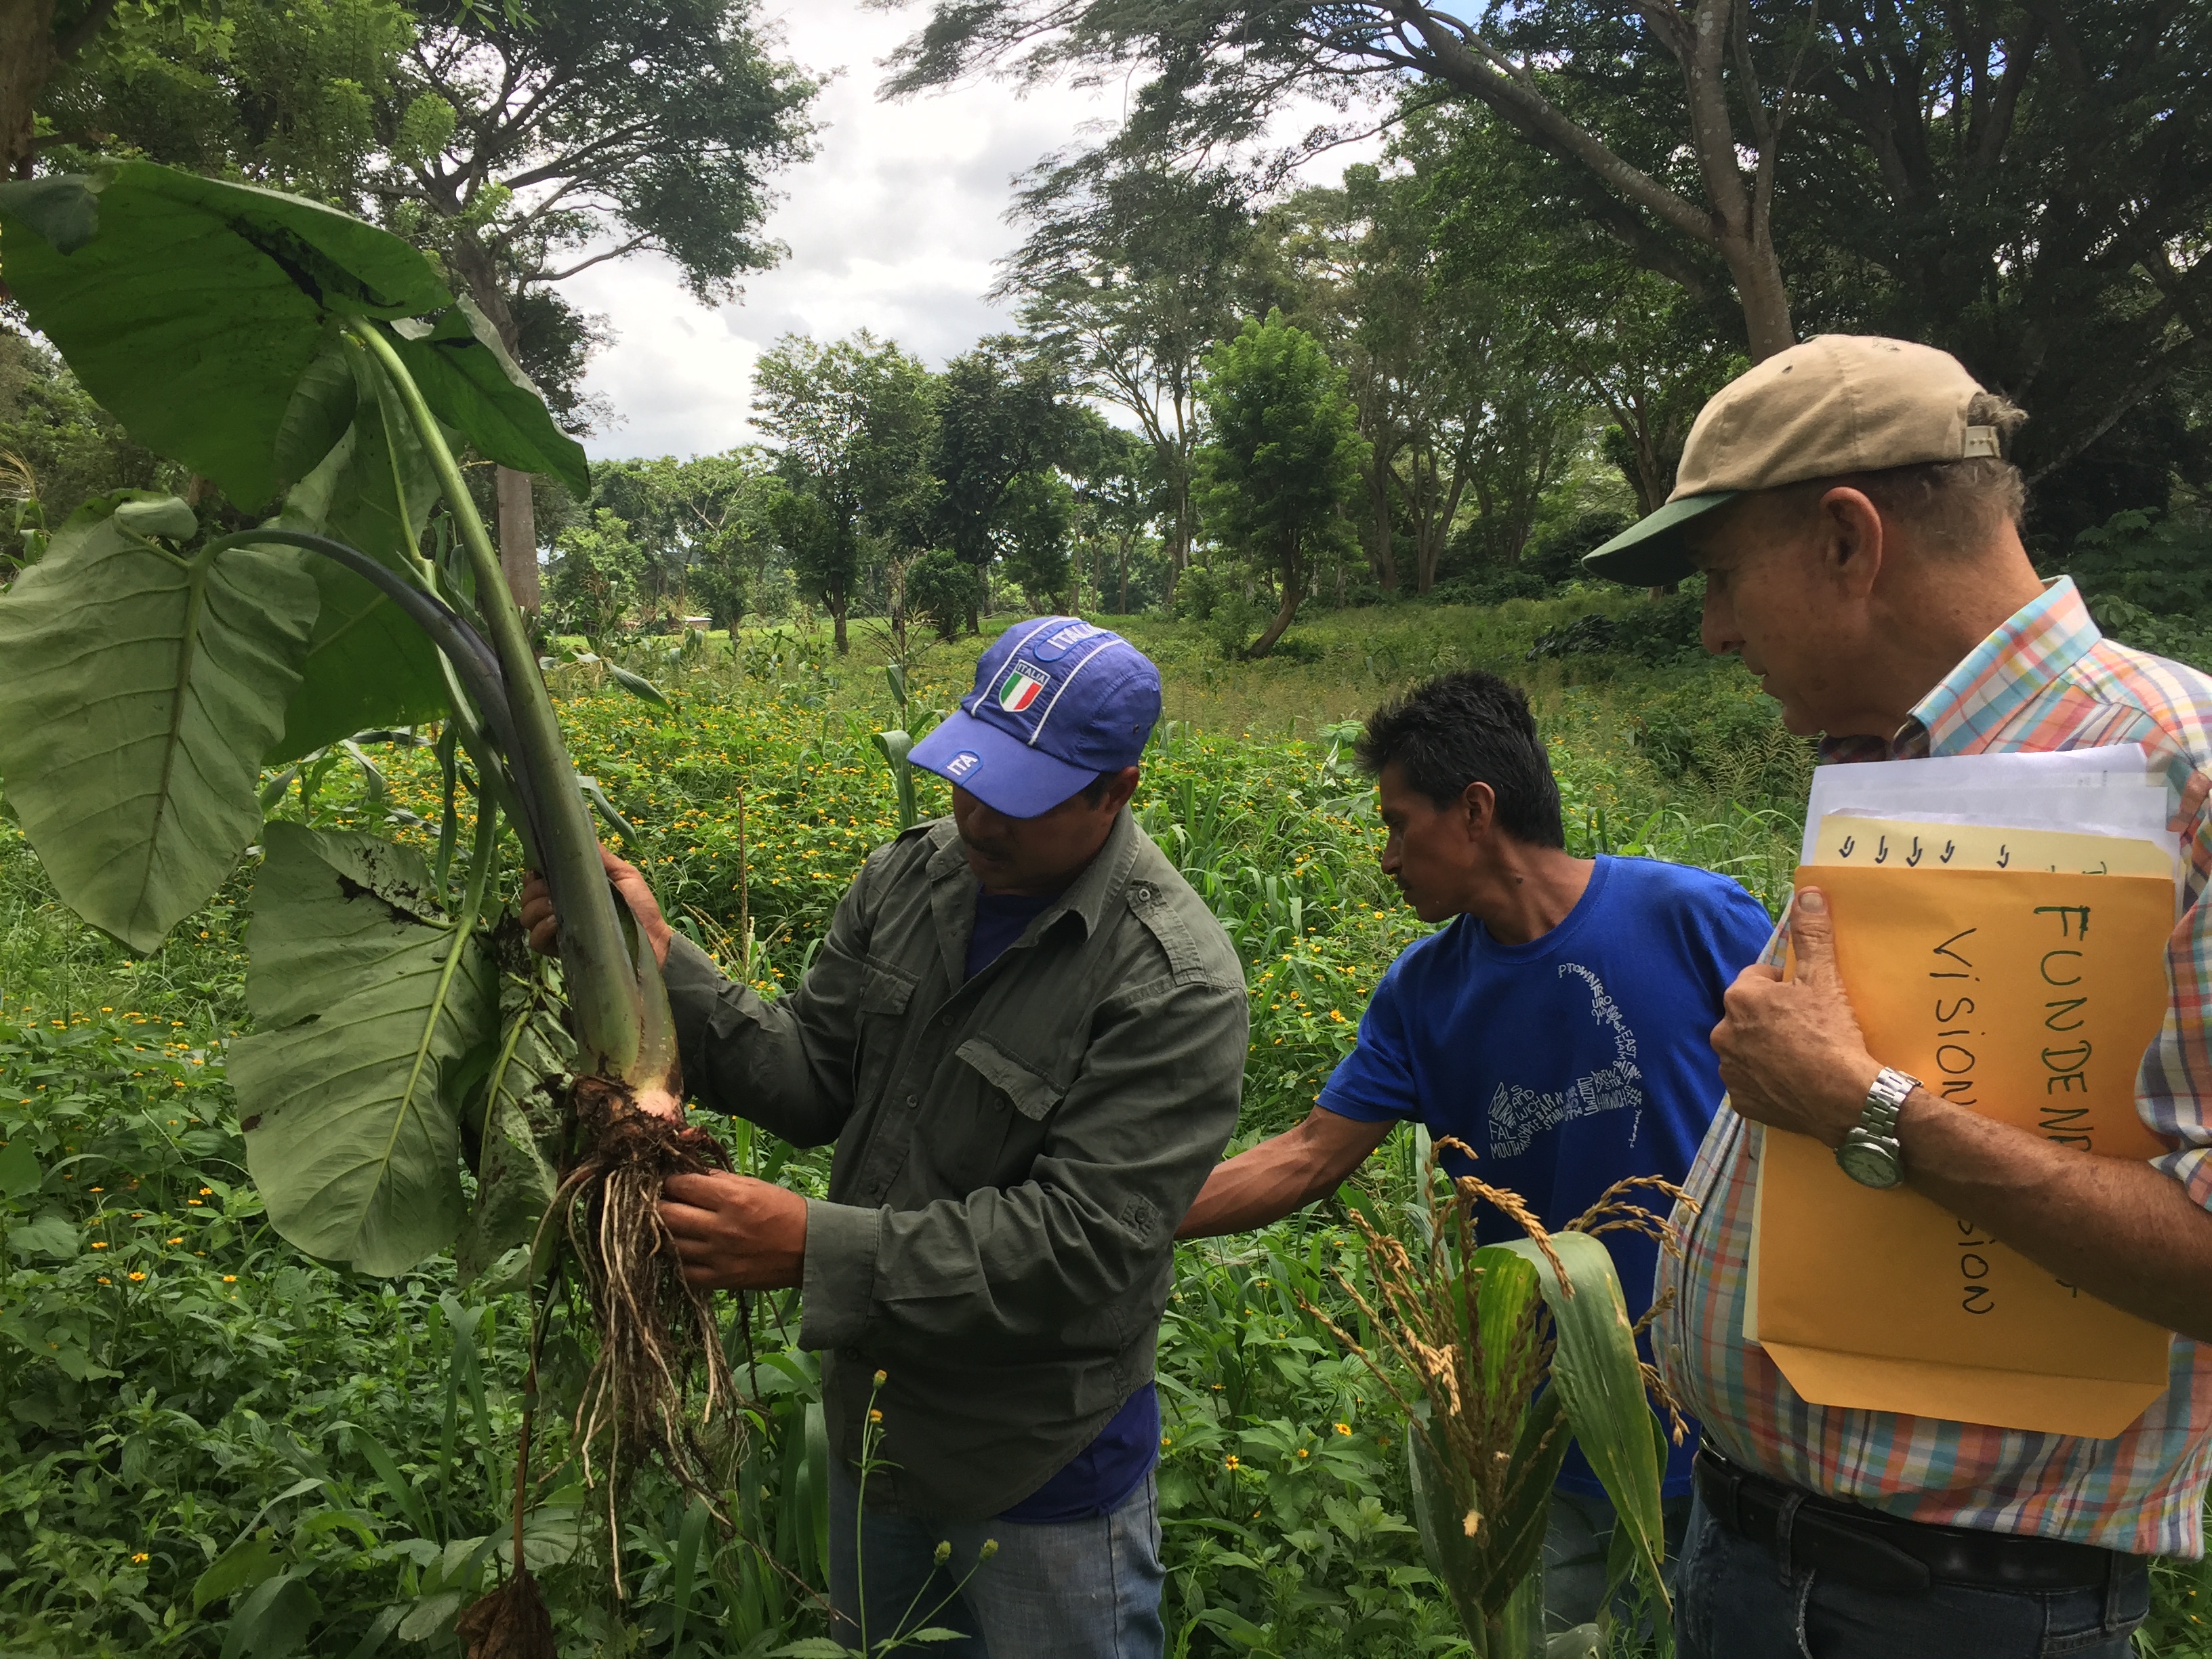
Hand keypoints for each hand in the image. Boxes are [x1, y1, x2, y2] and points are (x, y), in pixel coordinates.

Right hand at [519, 846, 672, 966]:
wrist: (654, 939)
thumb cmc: (639, 905)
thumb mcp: (622, 874)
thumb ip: (601, 856)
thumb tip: (584, 828)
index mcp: (570, 889)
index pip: (536, 879)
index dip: (534, 873)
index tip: (541, 869)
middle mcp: (558, 909)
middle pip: (527, 896)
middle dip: (533, 890)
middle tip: (551, 890)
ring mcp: (558, 930)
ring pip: (526, 917)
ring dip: (535, 908)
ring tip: (555, 907)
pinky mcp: (563, 950)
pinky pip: (535, 941)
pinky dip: (541, 930)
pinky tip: (556, 922)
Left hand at [660, 1171, 806, 1289]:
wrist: (810, 1249)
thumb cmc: (784, 1210)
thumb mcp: (755, 1185)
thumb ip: (719, 1179)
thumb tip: (688, 1172)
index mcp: (732, 1198)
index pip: (682, 1184)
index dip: (670, 1180)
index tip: (668, 1181)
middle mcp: (720, 1227)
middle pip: (667, 1214)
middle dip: (657, 1203)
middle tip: (659, 1201)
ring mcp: (717, 1257)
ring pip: (669, 1243)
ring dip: (664, 1232)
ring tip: (668, 1226)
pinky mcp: (720, 1280)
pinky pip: (683, 1272)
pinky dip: (677, 1260)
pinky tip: (681, 1250)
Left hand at [1711, 886, 1884, 1146]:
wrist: (1845, 1097)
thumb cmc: (1830, 1032)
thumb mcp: (1823, 977)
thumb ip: (1812, 933)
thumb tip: (1808, 891)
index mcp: (1739, 998)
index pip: (1757, 980)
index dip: (1784, 987)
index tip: (1807, 1000)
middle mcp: (1722, 1033)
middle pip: (1748, 1016)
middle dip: (1771, 1018)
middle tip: (1807, 1029)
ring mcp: (1729, 1071)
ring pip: (1747, 1050)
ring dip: (1766, 1050)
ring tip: (1801, 1057)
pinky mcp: (1741, 1102)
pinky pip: (1752, 1084)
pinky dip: (1768, 1082)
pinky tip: (1793, 1083)